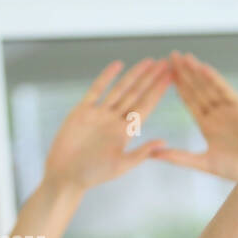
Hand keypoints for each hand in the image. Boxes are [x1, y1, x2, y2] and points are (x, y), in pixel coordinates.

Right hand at [42, 60, 170, 191]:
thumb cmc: (93, 175)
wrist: (66, 175)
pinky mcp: (82, 111)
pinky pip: (96, 90)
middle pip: (137, 94)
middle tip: (167, 63)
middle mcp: (115, 120)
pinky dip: (107, 77)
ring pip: (121, 89)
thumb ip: (141, 153)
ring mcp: (100, 114)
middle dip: (152, 79)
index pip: (146, 107)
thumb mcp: (121, 165)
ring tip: (149, 61)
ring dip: (135, 75)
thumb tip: (164, 142)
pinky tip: (118, 65)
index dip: (159, 92)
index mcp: (126, 132)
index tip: (171, 79)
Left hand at [151, 53, 237, 179]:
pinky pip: (224, 89)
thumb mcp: (202, 163)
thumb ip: (177, 157)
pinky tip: (202, 68)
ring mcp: (229, 108)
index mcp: (207, 125)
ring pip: (209, 86)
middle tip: (170, 56)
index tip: (164, 73)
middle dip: (184, 73)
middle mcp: (217, 114)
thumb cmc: (234, 170)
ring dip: (196, 71)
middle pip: (197, 89)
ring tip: (183, 57)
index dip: (178, 87)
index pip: (189, 101)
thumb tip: (152, 155)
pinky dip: (214, 78)